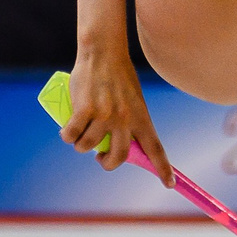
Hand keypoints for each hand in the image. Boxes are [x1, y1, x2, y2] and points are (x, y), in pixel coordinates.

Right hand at [64, 50, 172, 185]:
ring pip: (88, 146)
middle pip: (119, 156)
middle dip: (107, 163)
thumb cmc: (117, 76)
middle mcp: (125, 119)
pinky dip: (67, 136)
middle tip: (100, 158)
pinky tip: (66, 131)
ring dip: (80, 146)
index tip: (170, 184)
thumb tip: (112, 145)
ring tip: (78, 135)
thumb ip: (129, 121)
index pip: (155, 148)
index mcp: (141, 117)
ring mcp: (105, 115)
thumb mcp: (132, 100)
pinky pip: (72, 135)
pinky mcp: (85, 110)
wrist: (103, 52)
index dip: (163, 168)